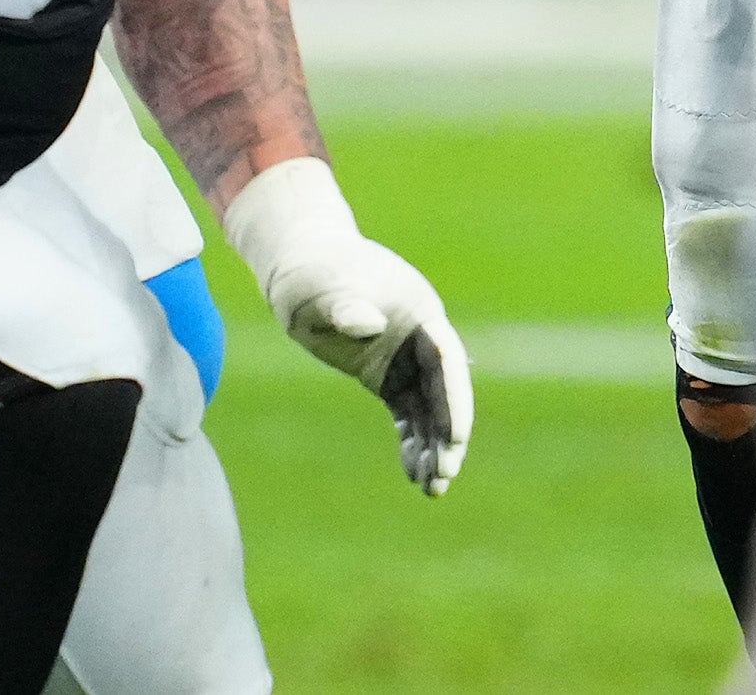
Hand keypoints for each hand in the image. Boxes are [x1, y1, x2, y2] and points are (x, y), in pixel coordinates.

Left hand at [224, 158, 473, 493]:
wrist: (299, 266)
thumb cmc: (312, 272)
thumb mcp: (322, 289)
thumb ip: (345, 305)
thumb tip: (368, 325)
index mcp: (418, 310)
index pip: (446, 359)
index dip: (455, 399)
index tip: (456, 436)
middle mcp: (421, 336)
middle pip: (445, 390)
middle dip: (448, 433)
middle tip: (445, 475)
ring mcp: (405, 356)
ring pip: (430, 407)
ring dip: (434, 445)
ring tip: (432, 488)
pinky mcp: (386, 374)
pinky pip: (407, 413)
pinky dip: (412, 441)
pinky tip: (413, 472)